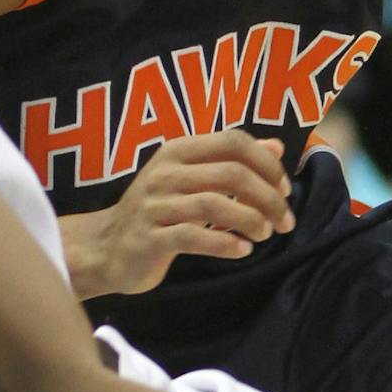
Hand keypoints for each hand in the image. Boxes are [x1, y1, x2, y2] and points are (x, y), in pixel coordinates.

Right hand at [69, 131, 293, 296]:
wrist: (106, 247)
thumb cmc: (158, 211)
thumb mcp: (191, 177)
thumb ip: (231, 161)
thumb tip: (276, 148)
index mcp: (178, 150)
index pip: (233, 141)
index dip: (267, 163)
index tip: (285, 189)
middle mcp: (165, 172)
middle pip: (231, 173)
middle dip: (268, 197)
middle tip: (284, 221)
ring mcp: (155, 205)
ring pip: (214, 204)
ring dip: (250, 220)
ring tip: (265, 234)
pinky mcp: (149, 238)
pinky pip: (193, 237)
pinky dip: (225, 243)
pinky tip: (243, 250)